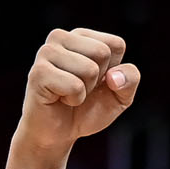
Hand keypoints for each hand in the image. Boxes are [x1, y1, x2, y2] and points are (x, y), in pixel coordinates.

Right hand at [18, 29, 141, 155]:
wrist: (60, 132)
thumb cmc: (88, 108)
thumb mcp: (121, 95)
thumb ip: (130, 79)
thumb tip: (114, 76)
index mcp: (81, 36)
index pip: (116, 44)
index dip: (114, 70)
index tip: (98, 81)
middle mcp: (61, 37)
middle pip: (102, 52)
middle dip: (99, 79)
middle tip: (82, 88)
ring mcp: (47, 52)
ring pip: (89, 69)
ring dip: (85, 90)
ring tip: (69, 93)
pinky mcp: (38, 72)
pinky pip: (74, 85)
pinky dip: (74, 99)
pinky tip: (60, 99)